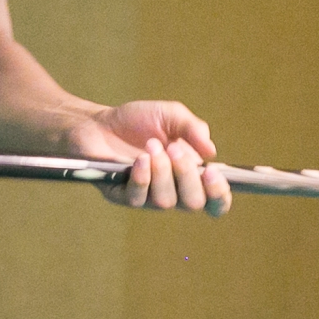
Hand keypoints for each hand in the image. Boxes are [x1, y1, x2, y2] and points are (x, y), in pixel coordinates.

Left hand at [63, 101, 231, 214]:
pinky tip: (139, 160)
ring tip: (151, 147)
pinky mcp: (123, 197)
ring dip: (162, 172)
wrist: (99, 121)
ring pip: (166, 202)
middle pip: (193, 203)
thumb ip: (194, 129)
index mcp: (190, 176)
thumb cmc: (137, 121)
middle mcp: (173, 191)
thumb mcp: (171, 115)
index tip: (212, 172)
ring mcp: (148, 197)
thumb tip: (212, 152)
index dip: (219, 194)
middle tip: (174, 148)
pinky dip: (142, 178)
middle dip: (187, 175)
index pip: (215, 201)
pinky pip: (138, 199)